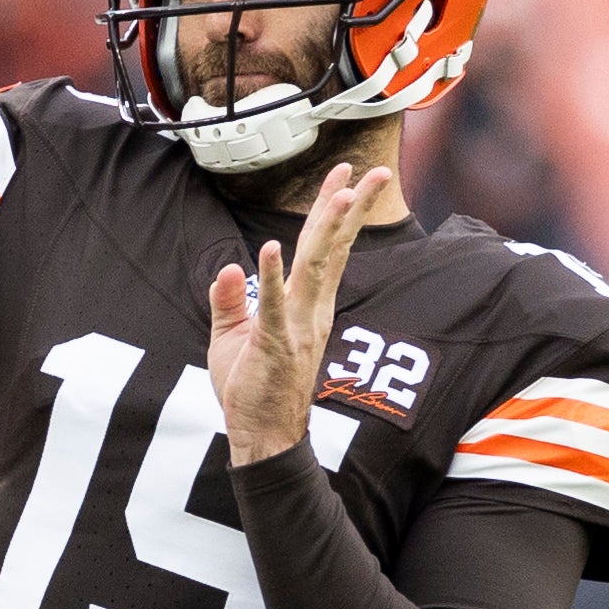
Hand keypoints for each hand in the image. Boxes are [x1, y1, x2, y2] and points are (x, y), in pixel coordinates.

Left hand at [207, 159, 391, 466]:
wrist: (261, 437)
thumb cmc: (250, 389)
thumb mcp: (233, 336)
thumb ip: (232, 299)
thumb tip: (230, 267)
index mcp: (307, 306)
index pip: (324, 250)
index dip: (334, 212)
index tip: (349, 178)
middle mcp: (311, 311)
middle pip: (332, 248)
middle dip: (353, 208)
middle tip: (378, 171)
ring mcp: (296, 327)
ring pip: (315, 268)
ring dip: (327, 230)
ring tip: (343, 194)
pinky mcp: (273, 345)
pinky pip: (273, 307)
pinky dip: (270, 278)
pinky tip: (269, 248)